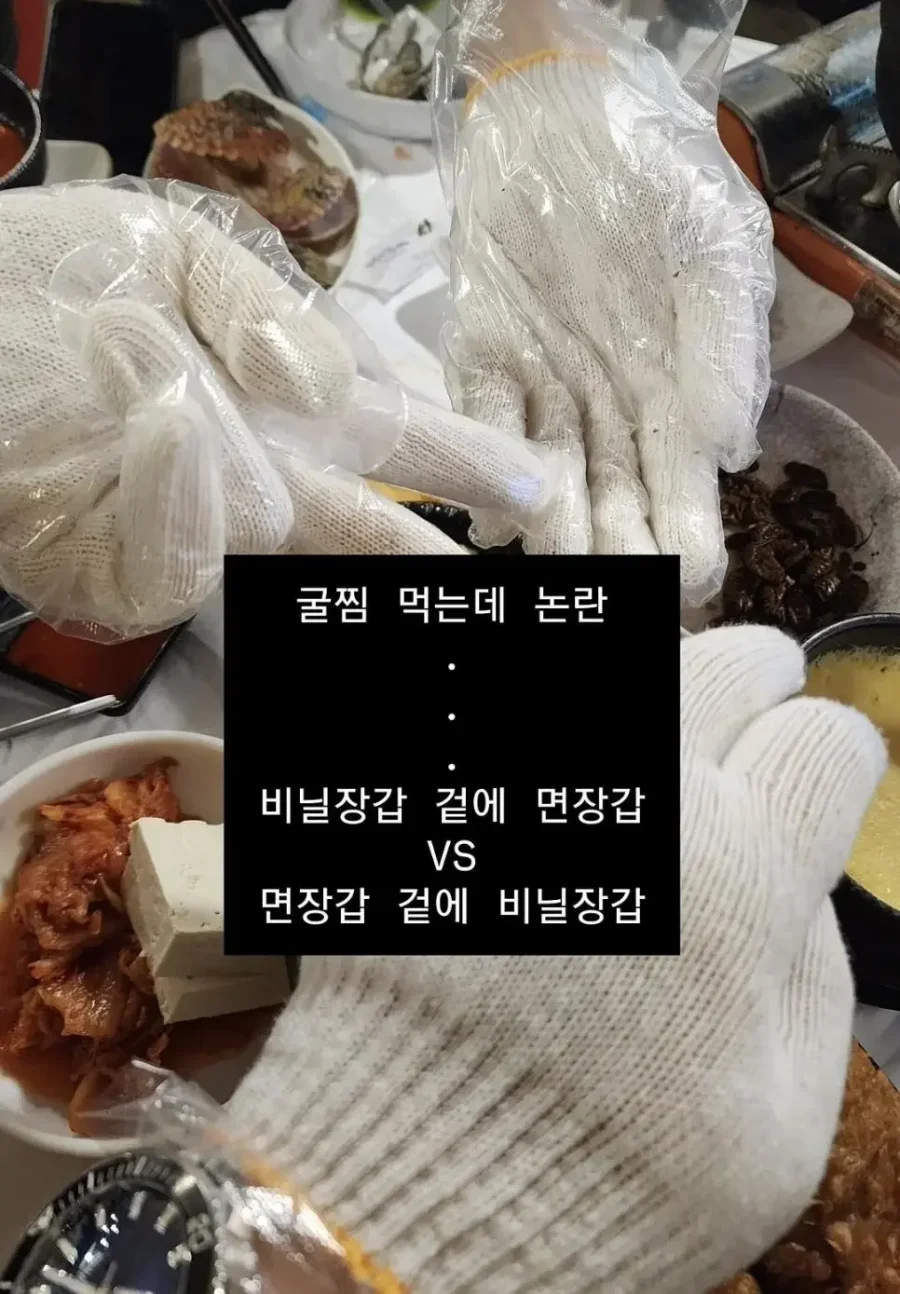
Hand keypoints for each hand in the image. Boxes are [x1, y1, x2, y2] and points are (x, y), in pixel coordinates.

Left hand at [0, 179, 556, 637]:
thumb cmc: (48, 285)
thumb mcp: (172, 251)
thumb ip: (264, 303)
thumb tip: (329, 387)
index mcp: (280, 402)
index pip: (395, 437)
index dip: (468, 462)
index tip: (531, 487)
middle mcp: (253, 473)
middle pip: (361, 529)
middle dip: (421, 556)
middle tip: (490, 579)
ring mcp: (190, 528)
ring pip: (271, 523)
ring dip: (236, 444)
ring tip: (148, 351)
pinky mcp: (122, 572)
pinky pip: (183, 550)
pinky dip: (180, 477)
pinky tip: (160, 408)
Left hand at [229, 626, 883, 1293]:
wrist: (419, 1186)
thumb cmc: (606, 1178)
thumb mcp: (781, 1127)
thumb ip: (814, 977)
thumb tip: (802, 881)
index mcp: (735, 886)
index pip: (820, 751)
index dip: (832, 758)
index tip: (819, 773)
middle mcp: (632, 805)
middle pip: (728, 669)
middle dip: (759, 679)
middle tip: (755, 705)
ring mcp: (525, 782)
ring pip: (622, 655)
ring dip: (662, 652)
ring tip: (674, 663)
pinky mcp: (444, 784)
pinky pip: (502, 675)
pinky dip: (554, 646)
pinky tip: (585, 672)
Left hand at [444, 3, 774, 600]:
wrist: (567, 114)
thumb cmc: (660, 179)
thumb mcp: (717, 248)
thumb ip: (726, 346)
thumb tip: (733, 451)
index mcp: (676, 396)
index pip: (684, 483)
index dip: (688, 531)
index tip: (693, 576)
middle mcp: (609, 411)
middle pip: (615, 495)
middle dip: (618, 549)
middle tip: (621, 595)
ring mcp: (543, 391)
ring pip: (550, 475)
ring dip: (554, 526)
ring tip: (562, 568)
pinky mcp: (481, 362)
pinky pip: (484, 424)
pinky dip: (488, 468)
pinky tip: (494, 516)